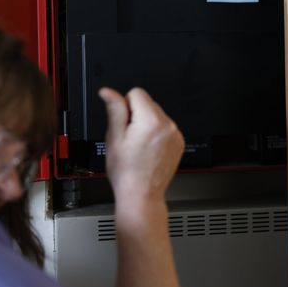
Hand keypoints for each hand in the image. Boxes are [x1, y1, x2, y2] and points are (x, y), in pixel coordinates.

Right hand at [99, 87, 183, 203]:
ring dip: (147, 124)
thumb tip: (108, 92)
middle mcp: (168, 125)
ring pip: (156, 115)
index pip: (137, 92)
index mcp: (151, 121)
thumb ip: (114, 109)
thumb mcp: (114, 137)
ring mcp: (176, 135)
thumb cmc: (127, 172)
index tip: (123, 124)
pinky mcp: (179, 142)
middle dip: (136, 115)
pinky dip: (156, 134)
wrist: (141, 194)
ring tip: (139, 146)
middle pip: (148, 103)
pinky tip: (148, 150)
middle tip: (129, 138)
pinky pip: (165, 127)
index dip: (125, 106)